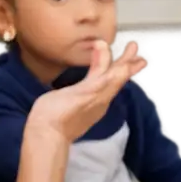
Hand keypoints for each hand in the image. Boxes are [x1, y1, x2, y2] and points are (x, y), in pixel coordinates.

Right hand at [27, 41, 146, 142]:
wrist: (46, 136)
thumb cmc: (56, 113)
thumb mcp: (78, 96)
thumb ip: (96, 82)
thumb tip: (114, 73)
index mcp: (99, 93)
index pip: (116, 73)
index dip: (122, 59)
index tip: (129, 45)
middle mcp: (100, 98)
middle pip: (116, 78)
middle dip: (125, 63)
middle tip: (134, 49)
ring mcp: (93, 105)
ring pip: (110, 85)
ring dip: (117, 72)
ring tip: (125, 64)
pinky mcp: (84, 110)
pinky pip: (99, 91)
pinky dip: (103, 81)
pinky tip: (99, 80)